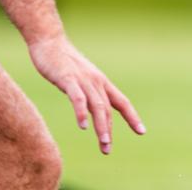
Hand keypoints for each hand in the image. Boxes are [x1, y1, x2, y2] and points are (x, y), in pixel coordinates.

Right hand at [28, 35, 144, 154]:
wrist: (49, 42)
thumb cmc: (64, 62)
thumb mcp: (80, 80)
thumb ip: (86, 93)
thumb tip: (90, 110)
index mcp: (101, 83)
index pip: (121, 102)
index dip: (132, 116)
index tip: (142, 131)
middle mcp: (96, 82)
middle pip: (108, 109)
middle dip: (110, 130)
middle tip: (107, 150)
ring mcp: (83, 80)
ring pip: (97, 106)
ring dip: (101, 126)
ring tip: (104, 143)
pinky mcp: (68, 79)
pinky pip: (78, 98)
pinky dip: (82, 112)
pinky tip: (83, 126)